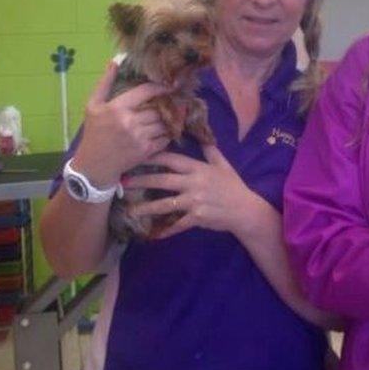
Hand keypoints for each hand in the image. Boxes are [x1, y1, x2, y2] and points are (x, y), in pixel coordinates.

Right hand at [71, 62, 171, 186]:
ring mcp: (139, 137)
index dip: (161, 86)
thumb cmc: (93, 133)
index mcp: (117, 108)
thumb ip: (104, 83)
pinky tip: (168, 129)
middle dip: (168, 103)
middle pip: (158, 107)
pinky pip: (165, 138)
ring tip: (176, 113)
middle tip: (176, 99)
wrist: (93, 166)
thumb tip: (115, 61)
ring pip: (164, 122)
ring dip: (171, 118)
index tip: (170, 84)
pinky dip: (168, 133)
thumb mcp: (92, 106)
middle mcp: (129, 122)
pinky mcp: (146, 151)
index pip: (146, 91)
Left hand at [125, 145, 268, 239]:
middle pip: (163, 180)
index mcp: (198, 168)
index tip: (136, 154)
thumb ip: (210, 151)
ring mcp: (195, 201)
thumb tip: (202, 134)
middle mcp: (194, 183)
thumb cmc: (233, 186)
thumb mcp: (223, 165)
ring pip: (166, 204)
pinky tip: (153, 235)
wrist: (245, 210)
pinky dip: (165, 230)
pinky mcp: (197, 218)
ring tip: (130, 210)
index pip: (172, 159)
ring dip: (147, 207)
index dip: (153, 157)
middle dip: (142, 180)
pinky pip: (177, 224)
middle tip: (123, 181)